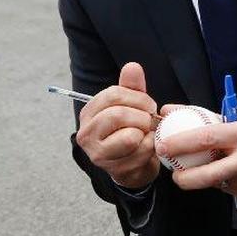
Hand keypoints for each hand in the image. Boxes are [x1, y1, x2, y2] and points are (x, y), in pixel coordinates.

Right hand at [76, 62, 160, 189]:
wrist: (135, 163)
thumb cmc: (132, 129)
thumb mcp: (133, 104)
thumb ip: (132, 86)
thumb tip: (132, 66)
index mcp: (90, 111)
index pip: (113, 94)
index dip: (139, 98)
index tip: (148, 105)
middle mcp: (86, 132)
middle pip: (119, 114)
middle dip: (143, 116)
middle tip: (150, 121)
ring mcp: (97, 153)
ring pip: (129, 135)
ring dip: (146, 133)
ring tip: (147, 134)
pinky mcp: (113, 169)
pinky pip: (139, 152)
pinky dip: (150, 147)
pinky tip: (147, 148)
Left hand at [156, 110, 236, 200]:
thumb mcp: (236, 118)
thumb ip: (202, 116)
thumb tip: (169, 110)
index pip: (207, 138)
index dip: (181, 143)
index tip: (164, 146)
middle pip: (210, 174)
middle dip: (186, 178)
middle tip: (174, 175)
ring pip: (217, 184)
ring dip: (206, 178)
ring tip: (209, 167)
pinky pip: (228, 190)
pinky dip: (223, 183)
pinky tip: (230, 173)